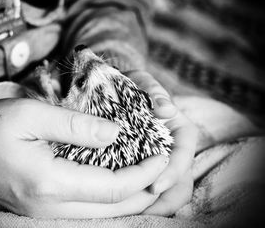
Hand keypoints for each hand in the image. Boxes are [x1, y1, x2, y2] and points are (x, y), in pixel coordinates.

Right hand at [0, 98, 168, 217]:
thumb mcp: (32, 115)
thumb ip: (76, 125)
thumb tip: (116, 133)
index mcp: (50, 182)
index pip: (112, 187)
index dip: (143, 173)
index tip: (162, 154)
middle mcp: (51, 206)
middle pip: (114, 208)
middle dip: (145, 189)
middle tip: (165, 167)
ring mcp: (46, 212)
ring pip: (103, 215)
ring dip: (131, 197)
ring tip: (150, 174)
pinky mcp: (43, 209)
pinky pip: (88, 210)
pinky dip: (110, 198)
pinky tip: (120, 181)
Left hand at [126, 70, 197, 215]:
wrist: (110, 93)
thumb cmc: (129, 86)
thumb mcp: (140, 82)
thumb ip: (153, 91)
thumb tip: (166, 109)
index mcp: (177, 128)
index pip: (184, 153)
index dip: (174, 171)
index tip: (155, 185)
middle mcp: (170, 146)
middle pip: (181, 178)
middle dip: (168, 196)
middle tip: (145, 207)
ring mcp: (156, 158)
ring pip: (167, 188)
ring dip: (156, 204)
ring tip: (136, 212)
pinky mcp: (140, 167)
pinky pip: (146, 187)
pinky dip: (140, 200)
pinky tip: (125, 206)